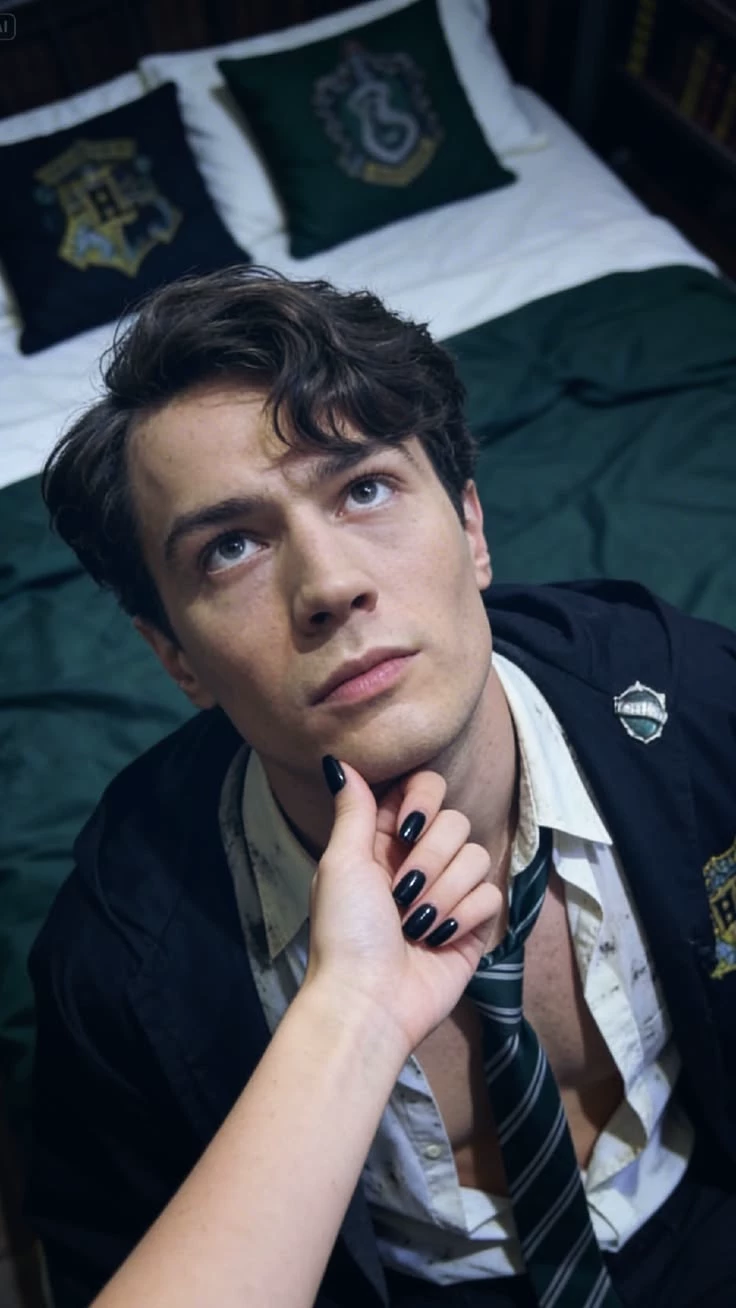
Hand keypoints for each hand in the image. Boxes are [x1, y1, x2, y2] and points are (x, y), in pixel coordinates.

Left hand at [303, 758, 502, 1055]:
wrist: (369, 1000)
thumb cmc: (345, 932)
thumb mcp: (341, 862)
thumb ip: (352, 808)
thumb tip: (337, 760)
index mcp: (383, 841)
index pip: (423, 789)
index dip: (422, 801)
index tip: (405, 827)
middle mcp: (418, 861)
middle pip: (455, 821)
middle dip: (429, 859)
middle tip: (401, 894)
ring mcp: (448, 893)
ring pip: (476, 857)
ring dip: (443, 894)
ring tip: (415, 925)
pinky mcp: (473, 925)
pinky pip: (491, 895)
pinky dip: (464, 917)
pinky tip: (438, 939)